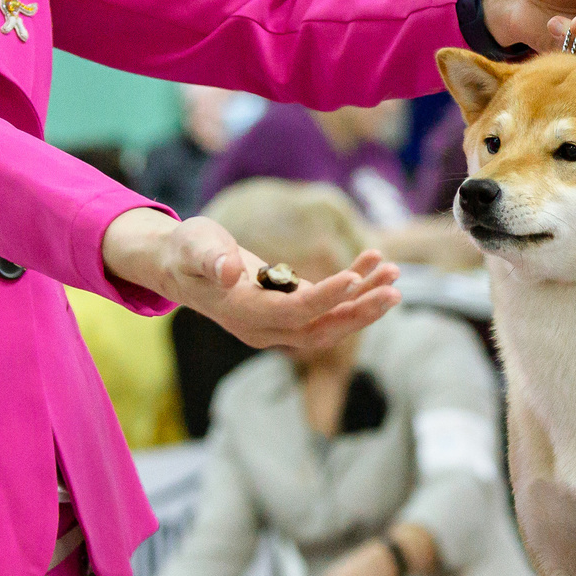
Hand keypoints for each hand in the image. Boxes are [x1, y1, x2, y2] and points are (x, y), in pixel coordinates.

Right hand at [104, 211, 398, 351]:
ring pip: (330, 321)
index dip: (324, 299)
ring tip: (394, 273)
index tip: (353, 279)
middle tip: (394, 290)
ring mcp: (279, 323)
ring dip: (364, 301)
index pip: (292, 313)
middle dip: (359, 312)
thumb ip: (209, 258)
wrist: (181, 267)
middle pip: (320, 330)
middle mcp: (264, 327)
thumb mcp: (192, 246)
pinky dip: (353, 287)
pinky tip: (373, 262)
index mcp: (242, 313)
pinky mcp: (290, 309)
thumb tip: (228, 270)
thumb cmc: (186, 251)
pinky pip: (328, 305)